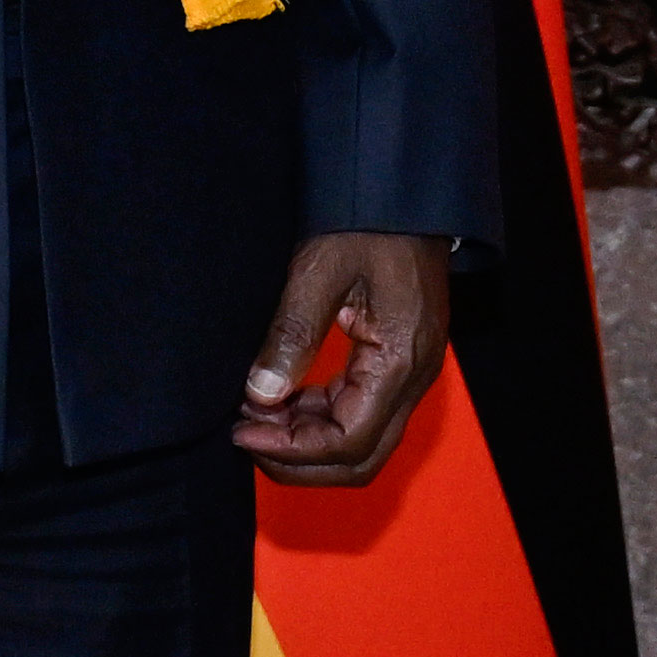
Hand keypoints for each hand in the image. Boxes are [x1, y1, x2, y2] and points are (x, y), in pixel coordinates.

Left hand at [237, 231, 452, 484]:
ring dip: (308, 441)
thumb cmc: (367, 223)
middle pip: (360, 458)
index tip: (242, 432)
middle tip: (246, 436)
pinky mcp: (398, 363)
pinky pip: (362, 413)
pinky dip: (320, 419)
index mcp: (400, 360)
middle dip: (299, 460)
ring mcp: (410, 374)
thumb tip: (260, 395)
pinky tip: (282, 398)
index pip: (348, 440)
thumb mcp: (320, 269)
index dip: (291, 449)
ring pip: (361, 442)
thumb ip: (292, 334)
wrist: (405, 195)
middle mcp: (414, 379)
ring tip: (257, 415)